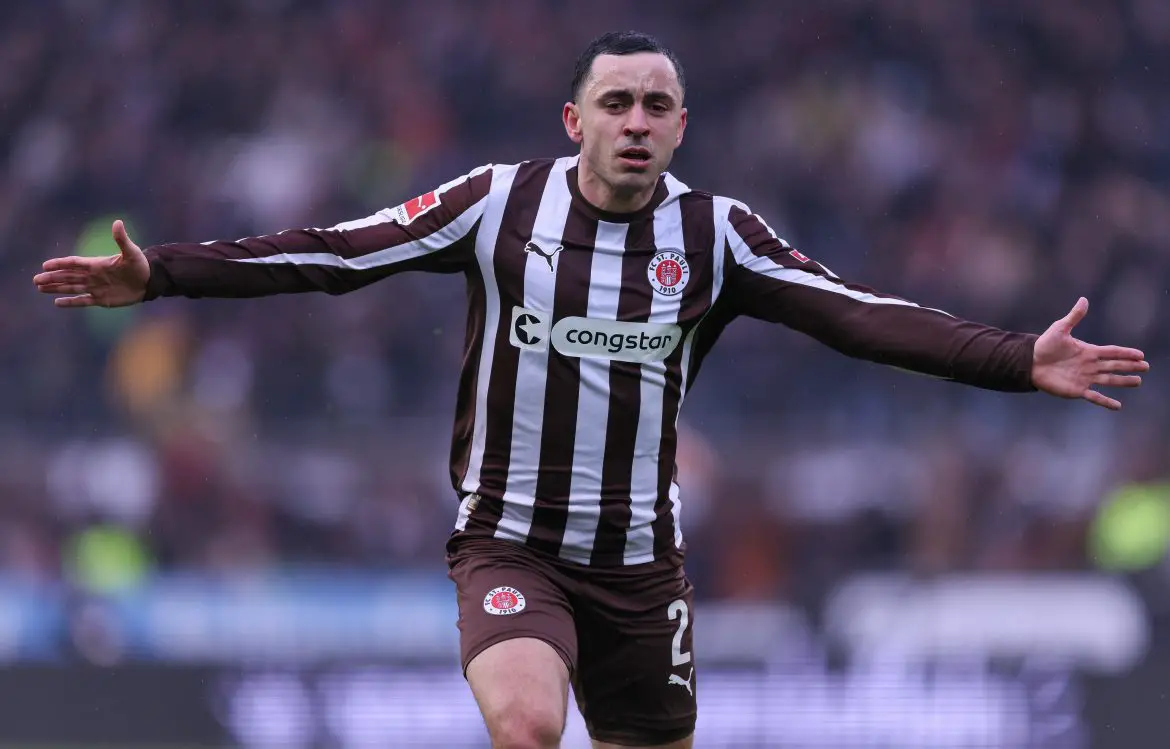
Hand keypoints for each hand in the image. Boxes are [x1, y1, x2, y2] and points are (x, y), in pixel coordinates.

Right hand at [33, 219, 149, 307]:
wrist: (150, 282)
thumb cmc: (140, 265)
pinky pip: (82, 301)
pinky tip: (57, 302)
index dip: (60, 264)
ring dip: (56, 288)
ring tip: (40, 288)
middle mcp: (93, 276)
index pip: (74, 263)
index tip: (45, 265)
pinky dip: (71, 302)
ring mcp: (96, 288)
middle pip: (68, 276)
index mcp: (97, 264)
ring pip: (71, 288)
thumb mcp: (131, 252)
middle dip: (52, 278)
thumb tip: (117, 222)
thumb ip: (121, 239)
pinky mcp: (101, 299)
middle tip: (36, 280)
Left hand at [1032, 297, 1148, 409]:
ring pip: (1109, 380)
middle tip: (1146, 367)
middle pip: (1114, 366)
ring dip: (1123, 381)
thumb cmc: (1045, 345)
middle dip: (1130, 366)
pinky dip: (1105, 401)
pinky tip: (1117, 406)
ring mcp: (1084, 378)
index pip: (1112, 352)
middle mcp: (1090, 365)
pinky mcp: (1077, 390)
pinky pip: (1095, 397)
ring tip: (1138, 381)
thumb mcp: (1060, 329)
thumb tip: (1084, 300)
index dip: (1126, 353)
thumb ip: (1074, 316)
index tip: (1140, 354)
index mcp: (1088, 351)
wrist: (1030, 362)